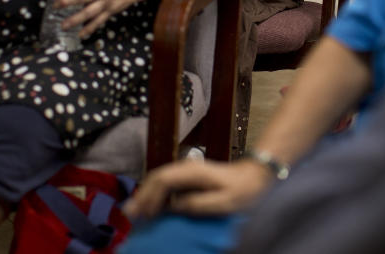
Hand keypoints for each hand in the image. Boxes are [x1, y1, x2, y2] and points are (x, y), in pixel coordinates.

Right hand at [124, 159, 273, 217]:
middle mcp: (187, 167)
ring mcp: (187, 171)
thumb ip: (199, 204)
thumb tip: (175, 207)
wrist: (254, 177)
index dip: (150, 196)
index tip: (144, 214)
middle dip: (142, 196)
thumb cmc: (242, 190)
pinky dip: (155, 196)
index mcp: (194, 171)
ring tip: (136, 215)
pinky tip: (151, 209)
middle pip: (157, 178)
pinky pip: (166, 185)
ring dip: (146, 196)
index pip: (164, 179)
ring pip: (159, 180)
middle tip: (130, 216)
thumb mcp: (225, 201)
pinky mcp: (188, 177)